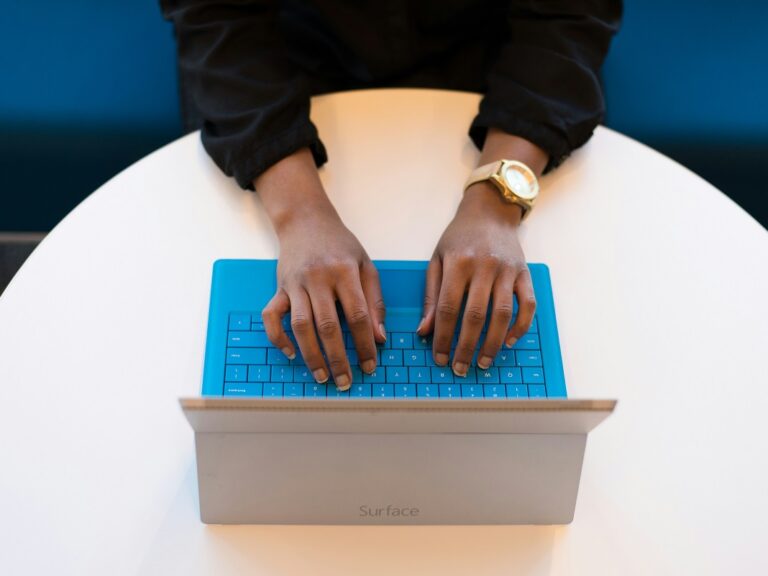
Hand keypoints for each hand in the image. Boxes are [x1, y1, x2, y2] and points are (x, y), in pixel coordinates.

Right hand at [255, 149, 385, 390]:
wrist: (305, 220)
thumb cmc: (339, 244)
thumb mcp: (366, 265)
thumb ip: (375, 300)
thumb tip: (379, 337)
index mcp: (345, 272)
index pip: (358, 315)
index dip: (365, 344)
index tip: (370, 365)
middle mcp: (318, 278)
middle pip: (328, 326)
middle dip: (338, 358)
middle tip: (346, 381)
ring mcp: (295, 283)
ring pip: (301, 326)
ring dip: (311, 355)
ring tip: (322, 376)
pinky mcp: (279, 287)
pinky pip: (271, 316)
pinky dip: (278, 337)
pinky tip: (291, 353)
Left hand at [418, 183, 535, 375]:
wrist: (490, 212)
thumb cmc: (459, 238)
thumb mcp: (437, 259)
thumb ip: (430, 295)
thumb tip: (424, 331)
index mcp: (458, 263)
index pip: (448, 308)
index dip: (443, 337)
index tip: (439, 358)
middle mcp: (484, 267)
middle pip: (475, 315)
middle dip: (466, 346)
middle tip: (460, 368)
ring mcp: (507, 270)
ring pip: (502, 314)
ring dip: (493, 343)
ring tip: (483, 362)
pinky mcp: (524, 273)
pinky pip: (527, 305)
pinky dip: (521, 326)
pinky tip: (509, 341)